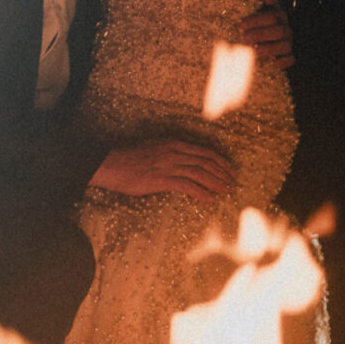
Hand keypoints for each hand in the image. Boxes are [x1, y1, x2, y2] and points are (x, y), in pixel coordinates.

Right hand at [89, 139, 236, 203]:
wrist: (111, 164)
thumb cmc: (130, 159)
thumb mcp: (154, 149)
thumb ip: (170, 154)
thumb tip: (183, 163)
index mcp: (174, 144)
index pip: (204, 152)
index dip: (220, 161)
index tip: (230, 170)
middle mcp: (175, 152)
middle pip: (206, 162)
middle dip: (223, 173)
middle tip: (233, 182)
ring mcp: (169, 165)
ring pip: (200, 173)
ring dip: (216, 183)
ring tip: (226, 191)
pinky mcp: (162, 179)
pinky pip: (187, 186)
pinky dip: (201, 193)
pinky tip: (209, 200)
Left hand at [240, 0, 293, 69]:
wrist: (266, 39)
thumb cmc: (259, 23)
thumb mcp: (259, 10)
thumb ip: (261, 1)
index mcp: (279, 16)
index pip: (271, 16)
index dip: (257, 20)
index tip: (241, 25)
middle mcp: (285, 29)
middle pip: (277, 31)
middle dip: (260, 35)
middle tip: (244, 38)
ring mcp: (288, 43)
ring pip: (284, 46)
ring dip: (269, 49)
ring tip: (254, 50)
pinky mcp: (289, 56)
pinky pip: (290, 59)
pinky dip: (283, 62)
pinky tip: (273, 63)